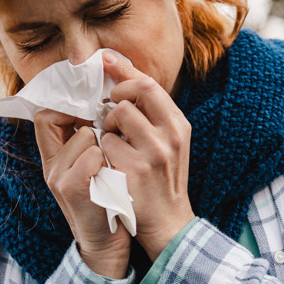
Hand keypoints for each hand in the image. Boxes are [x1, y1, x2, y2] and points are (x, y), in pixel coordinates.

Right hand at [32, 109, 130, 278]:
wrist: (106, 246)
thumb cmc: (105, 201)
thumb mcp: (89, 169)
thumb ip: (85, 143)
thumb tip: (99, 107)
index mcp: (53, 159)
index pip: (45, 116)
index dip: (67, 108)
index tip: (91, 114)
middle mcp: (51, 166)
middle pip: (59, 119)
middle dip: (87, 122)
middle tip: (105, 133)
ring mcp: (59, 177)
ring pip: (85, 134)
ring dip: (105, 144)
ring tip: (111, 165)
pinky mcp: (72, 189)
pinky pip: (93, 154)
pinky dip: (107, 161)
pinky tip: (112, 177)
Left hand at [100, 52, 195, 261]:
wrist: (168, 224)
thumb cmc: (163, 180)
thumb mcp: (170, 143)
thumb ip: (153, 115)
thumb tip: (125, 78)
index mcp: (179, 126)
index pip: (151, 85)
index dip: (125, 70)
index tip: (106, 60)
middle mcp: (170, 136)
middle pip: (135, 93)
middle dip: (116, 95)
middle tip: (109, 107)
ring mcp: (152, 154)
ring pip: (117, 116)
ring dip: (108, 125)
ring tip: (114, 142)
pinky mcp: (133, 170)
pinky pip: (106, 144)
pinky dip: (103, 149)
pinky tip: (111, 163)